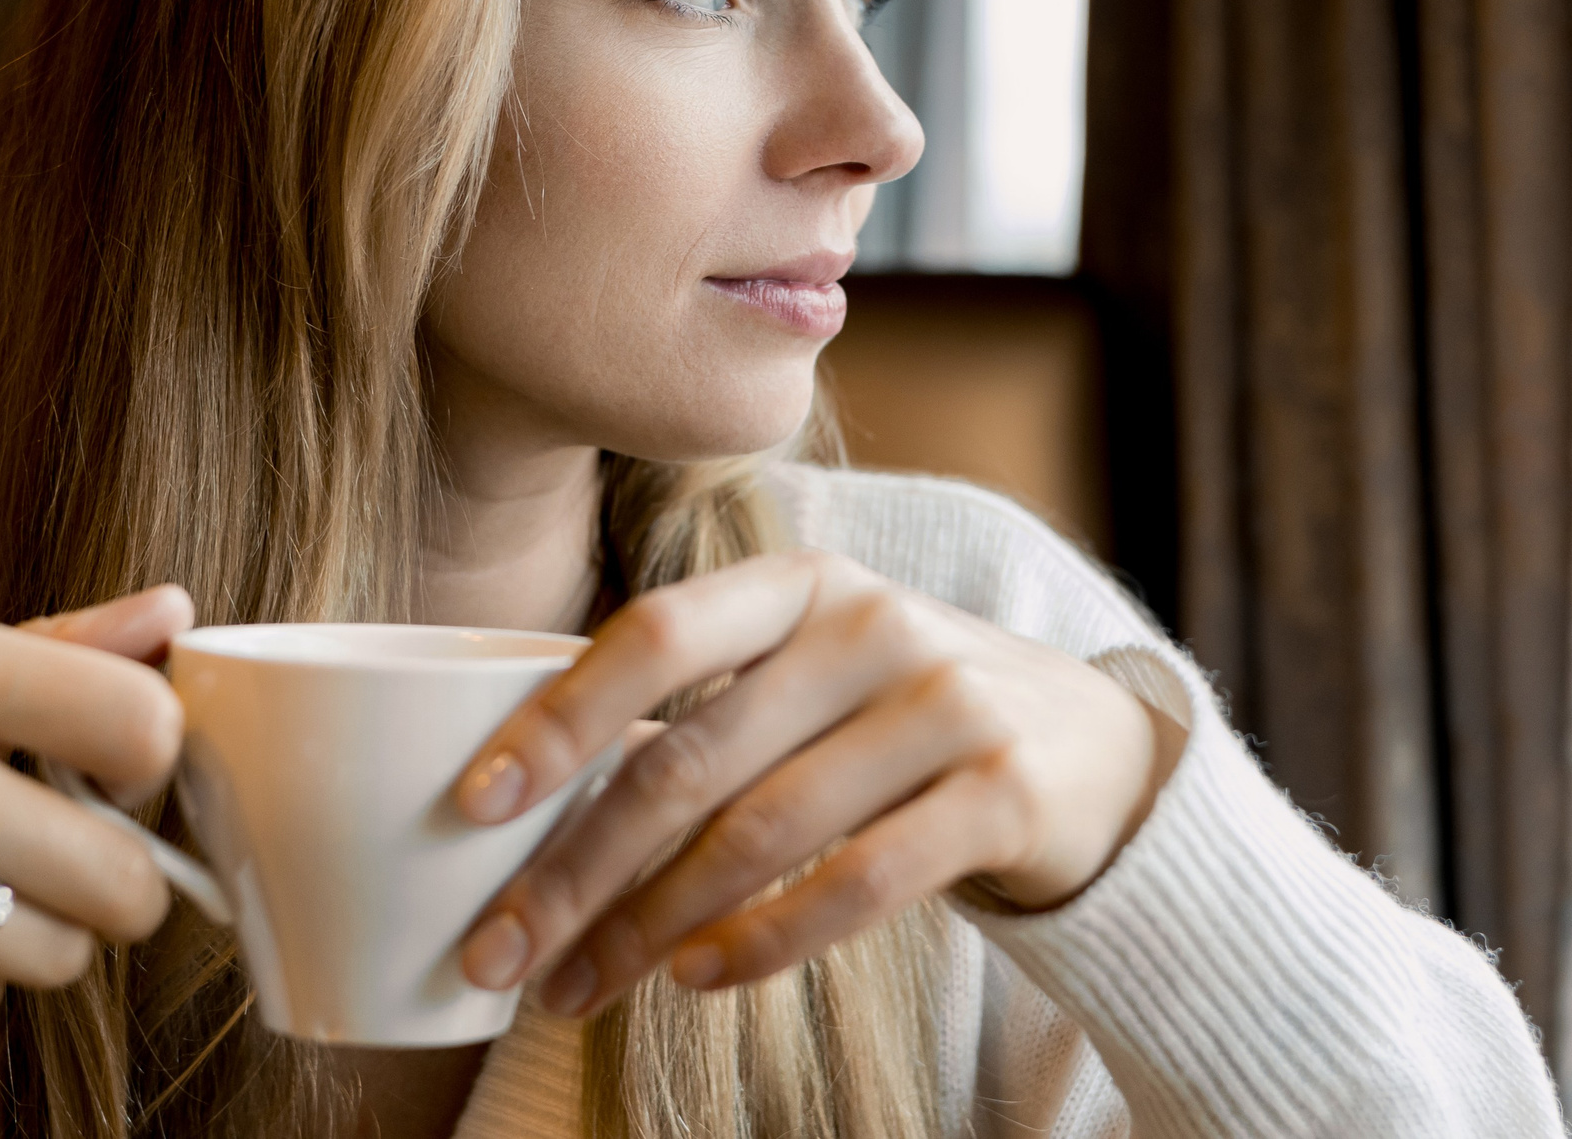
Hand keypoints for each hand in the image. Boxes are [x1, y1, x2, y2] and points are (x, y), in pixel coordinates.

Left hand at [451, 550, 1179, 1017]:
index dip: (557, 717)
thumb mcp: (817, 673)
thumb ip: (708, 710)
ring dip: (649, 926)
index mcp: (802, 584)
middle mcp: (871, 626)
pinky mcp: (1001, 791)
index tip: (471, 803)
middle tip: (497, 951)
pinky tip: (696, 977)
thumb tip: (528, 811)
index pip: (658, 634)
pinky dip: (763, 941)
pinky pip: (858, 882)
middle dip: (575, 869)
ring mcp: (944, 705)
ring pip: (760, 833)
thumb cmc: (903, 719)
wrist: (1100, 749)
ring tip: (577, 987)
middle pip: (689, 758)